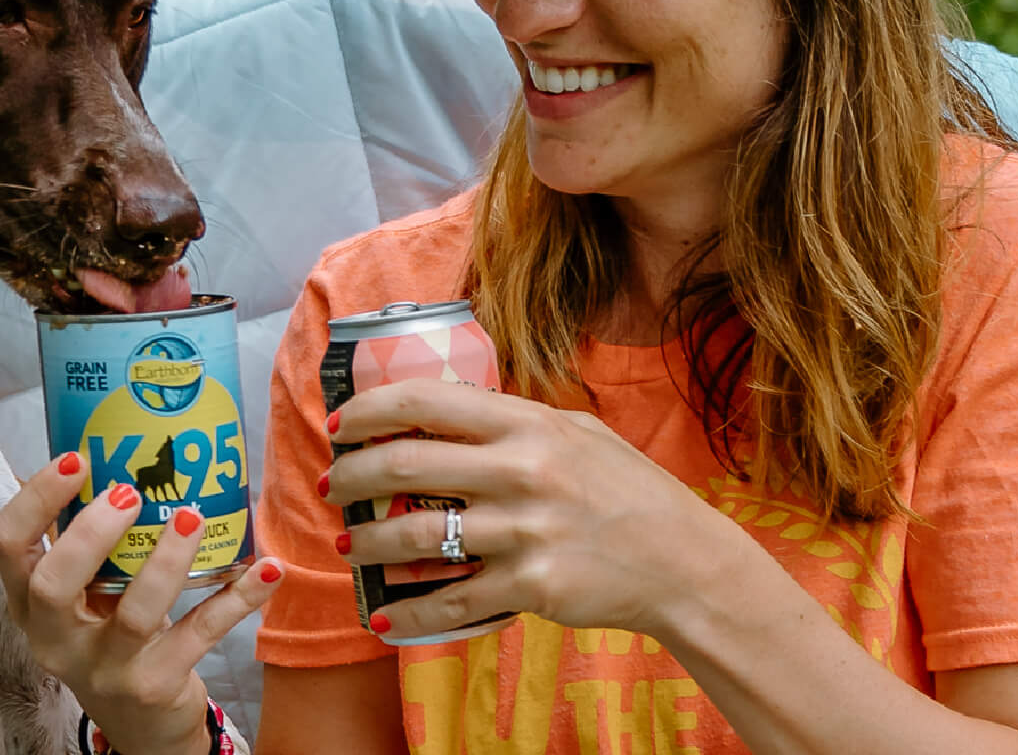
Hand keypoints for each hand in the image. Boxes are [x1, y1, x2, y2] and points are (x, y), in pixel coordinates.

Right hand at [0, 453, 282, 754]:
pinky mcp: (155, 684)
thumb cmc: (110, 638)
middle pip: (53, 583)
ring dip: (168, 559)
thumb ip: (92, 544)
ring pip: (134, 612)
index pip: (8, 547)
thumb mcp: (85, 596)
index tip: (76, 459)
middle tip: (130, 492)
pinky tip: (269, 569)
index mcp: (31, 605)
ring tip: (190, 516)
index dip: (35, 499)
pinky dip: (239, 598)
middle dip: (92, 532)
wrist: (142, 726)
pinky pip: (201, 633)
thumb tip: (116, 451)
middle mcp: (57, 639)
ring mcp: (106, 668)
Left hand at [321, 380, 746, 643]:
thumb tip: (449, 411)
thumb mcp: (579, 433)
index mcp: (529, 424)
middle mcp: (522, 472)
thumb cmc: (630, 492)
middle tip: (333, 489)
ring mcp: (525, 531)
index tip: (342, 427)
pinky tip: (385, 615)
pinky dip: (408, 614)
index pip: (426, 401)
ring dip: (368, 547)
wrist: (684, 562)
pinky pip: (451, 602)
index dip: (370, 412)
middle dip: (352, 478)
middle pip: (405, 466)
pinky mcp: (531, 586)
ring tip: (349, 549)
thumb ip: (517, 422)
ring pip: (416, 538)